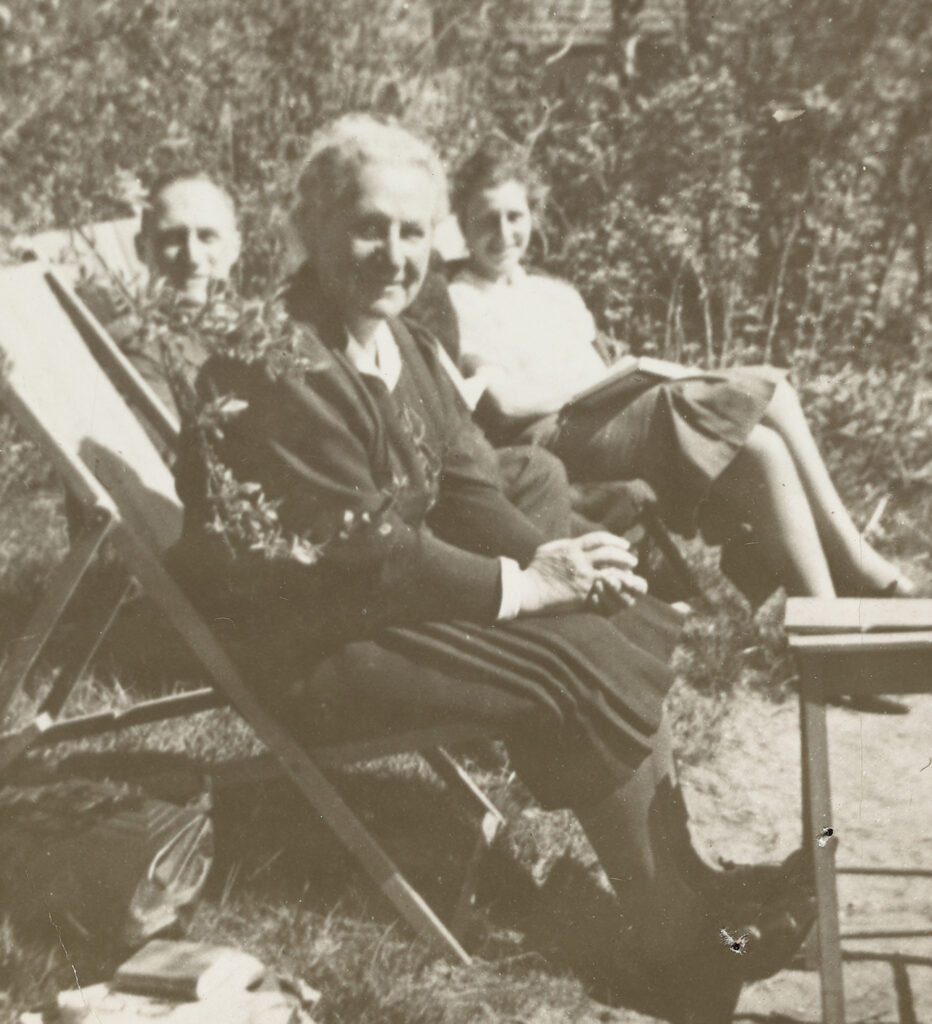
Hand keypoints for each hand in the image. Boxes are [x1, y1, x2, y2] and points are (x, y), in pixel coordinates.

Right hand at [517, 532, 646, 616]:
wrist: (529, 591)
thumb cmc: (535, 570)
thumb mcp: (548, 550)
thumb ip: (565, 545)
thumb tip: (576, 543)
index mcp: (571, 548)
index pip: (598, 538)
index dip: (614, 540)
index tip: (624, 544)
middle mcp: (579, 560)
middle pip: (609, 552)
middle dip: (624, 555)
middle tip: (633, 560)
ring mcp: (582, 577)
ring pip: (610, 570)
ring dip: (623, 571)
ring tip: (630, 574)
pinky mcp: (583, 593)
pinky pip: (604, 588)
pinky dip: (614, 586)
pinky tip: (620, 587)